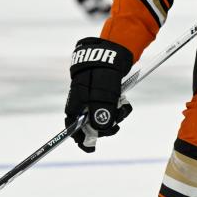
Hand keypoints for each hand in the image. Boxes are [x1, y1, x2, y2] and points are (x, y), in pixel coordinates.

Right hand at [65, 37, 133, 152]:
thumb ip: (101, 111)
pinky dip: (118, 107)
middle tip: (116, 126)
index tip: (89, 147)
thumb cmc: (105, 69)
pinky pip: (111, 106)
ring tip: (123, 107)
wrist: (114, 49)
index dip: (79, 137)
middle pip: (90, 122)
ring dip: (114, 115)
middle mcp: (82, 100)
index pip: (72, 125)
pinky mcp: (104, 92)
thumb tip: (100, 129)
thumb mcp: (104, 92)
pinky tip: (124, 102)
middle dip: (104, 126)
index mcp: (76, 100)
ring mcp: (93, 96)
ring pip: (102, 115)